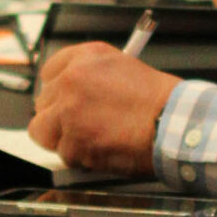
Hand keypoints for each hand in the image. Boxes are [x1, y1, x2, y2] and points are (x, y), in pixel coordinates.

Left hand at [29, 43, 176, 173]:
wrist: (173, 124)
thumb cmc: (160, 101)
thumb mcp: (123, 69)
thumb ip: (92, 78)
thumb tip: (73, 94)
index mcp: (85, 58)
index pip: (49, 72)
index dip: (56, 91)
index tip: (61, 101)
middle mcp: (71, 80)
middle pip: (42, 103)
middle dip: (58, 117)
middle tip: (81, 126)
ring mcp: (68, 111)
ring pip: (43, 131)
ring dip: (63, 139)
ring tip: (90, 140)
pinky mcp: (72, 142)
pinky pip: (65, 155)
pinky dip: (82, 158)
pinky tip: (103, 150)